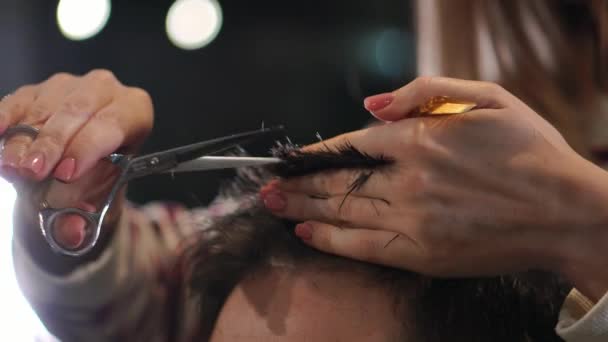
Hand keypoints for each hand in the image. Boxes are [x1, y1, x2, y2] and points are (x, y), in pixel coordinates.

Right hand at [0, 70, 152, 266]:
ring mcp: (68, 85)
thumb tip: (72, 233)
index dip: (89, 146)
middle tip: (32, 171)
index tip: (66, 172)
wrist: (73, 169)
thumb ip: (85, 216)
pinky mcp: (34, 90)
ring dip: (25, 138)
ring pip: (44, 107)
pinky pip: (17, 102)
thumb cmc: (94, 177)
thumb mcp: (97, 198)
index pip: (114, 122)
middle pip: (78, 110)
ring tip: (13, 166)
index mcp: (134, 111)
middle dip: (53, 143)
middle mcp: (105, 90)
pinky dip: (5, 119)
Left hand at [262, 77, 607, 299]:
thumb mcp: (489, 99)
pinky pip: (363, 246)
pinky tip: (305, 232)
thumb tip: (372, 104)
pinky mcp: (421, 253)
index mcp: (423, 139)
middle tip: (266, 184)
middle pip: (338, 180)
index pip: (354, 144)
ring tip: (271, 204)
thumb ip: (427, 92)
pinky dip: (329, 240)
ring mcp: (413, 218)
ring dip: (302, 207)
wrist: (566, 212)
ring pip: (343, 211)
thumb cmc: (531, 152)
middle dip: (298, 181)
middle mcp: (410, 179)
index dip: (318, 151)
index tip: (294, 156)